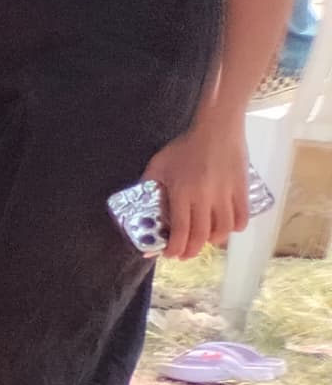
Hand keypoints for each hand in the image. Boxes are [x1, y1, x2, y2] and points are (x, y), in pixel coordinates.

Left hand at [146, 112, 251, 261]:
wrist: (217, 129)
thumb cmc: (185, 146)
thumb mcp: (158, 164)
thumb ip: (148, 185)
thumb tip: (140, 205)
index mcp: (182, 193)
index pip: (180, 230)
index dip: (175, 248)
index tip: (170, 254)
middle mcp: (205, 198)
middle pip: (201, 235)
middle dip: (191, 250)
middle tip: (184, 254)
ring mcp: (226, 195)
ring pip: (223, 230)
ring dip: (212, 241)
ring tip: (203, 240)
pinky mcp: (242, 191)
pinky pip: (242, 218)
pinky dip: (234, 228)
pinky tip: (226, 228)